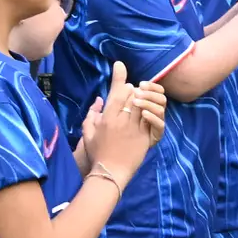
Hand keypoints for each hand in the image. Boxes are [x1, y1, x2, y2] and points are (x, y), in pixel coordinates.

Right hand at [85, 61, 168, 176]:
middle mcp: (122, 120)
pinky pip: (150, 117)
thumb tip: (98, 100)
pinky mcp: (145, 135)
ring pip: (142, 103)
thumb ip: (91, 115)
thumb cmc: (97, 153)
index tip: (119, 64)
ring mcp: (135, 127)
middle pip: (131, 94)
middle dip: (131, 89)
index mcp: (107, 118)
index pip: (115, 92)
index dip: (118, 76)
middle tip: (129, 91)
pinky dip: (149, 110)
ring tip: (137, 99)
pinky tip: (145, 110)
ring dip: (141, 97)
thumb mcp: (88, 134)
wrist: (111, 172)